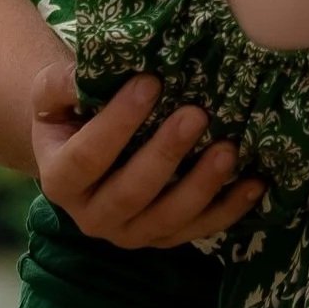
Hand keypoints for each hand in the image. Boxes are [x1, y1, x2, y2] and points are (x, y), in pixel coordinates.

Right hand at [28, 58, 262, 247]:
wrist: (86, 148)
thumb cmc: (73, 113)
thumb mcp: (54, 95)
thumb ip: (62, 84)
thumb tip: (89, 69)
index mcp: (60, 180)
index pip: (87, 156)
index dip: (117, 123)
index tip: (150, 82)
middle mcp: (92, 216)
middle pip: (130, 192)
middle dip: (166, 154)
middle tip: (196, 114)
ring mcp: (130, 233)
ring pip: (168, 218)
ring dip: (201, 185)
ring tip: (228, 149)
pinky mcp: (165, 237)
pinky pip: (199, 229)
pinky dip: (229, 209)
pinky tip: (255, 182)